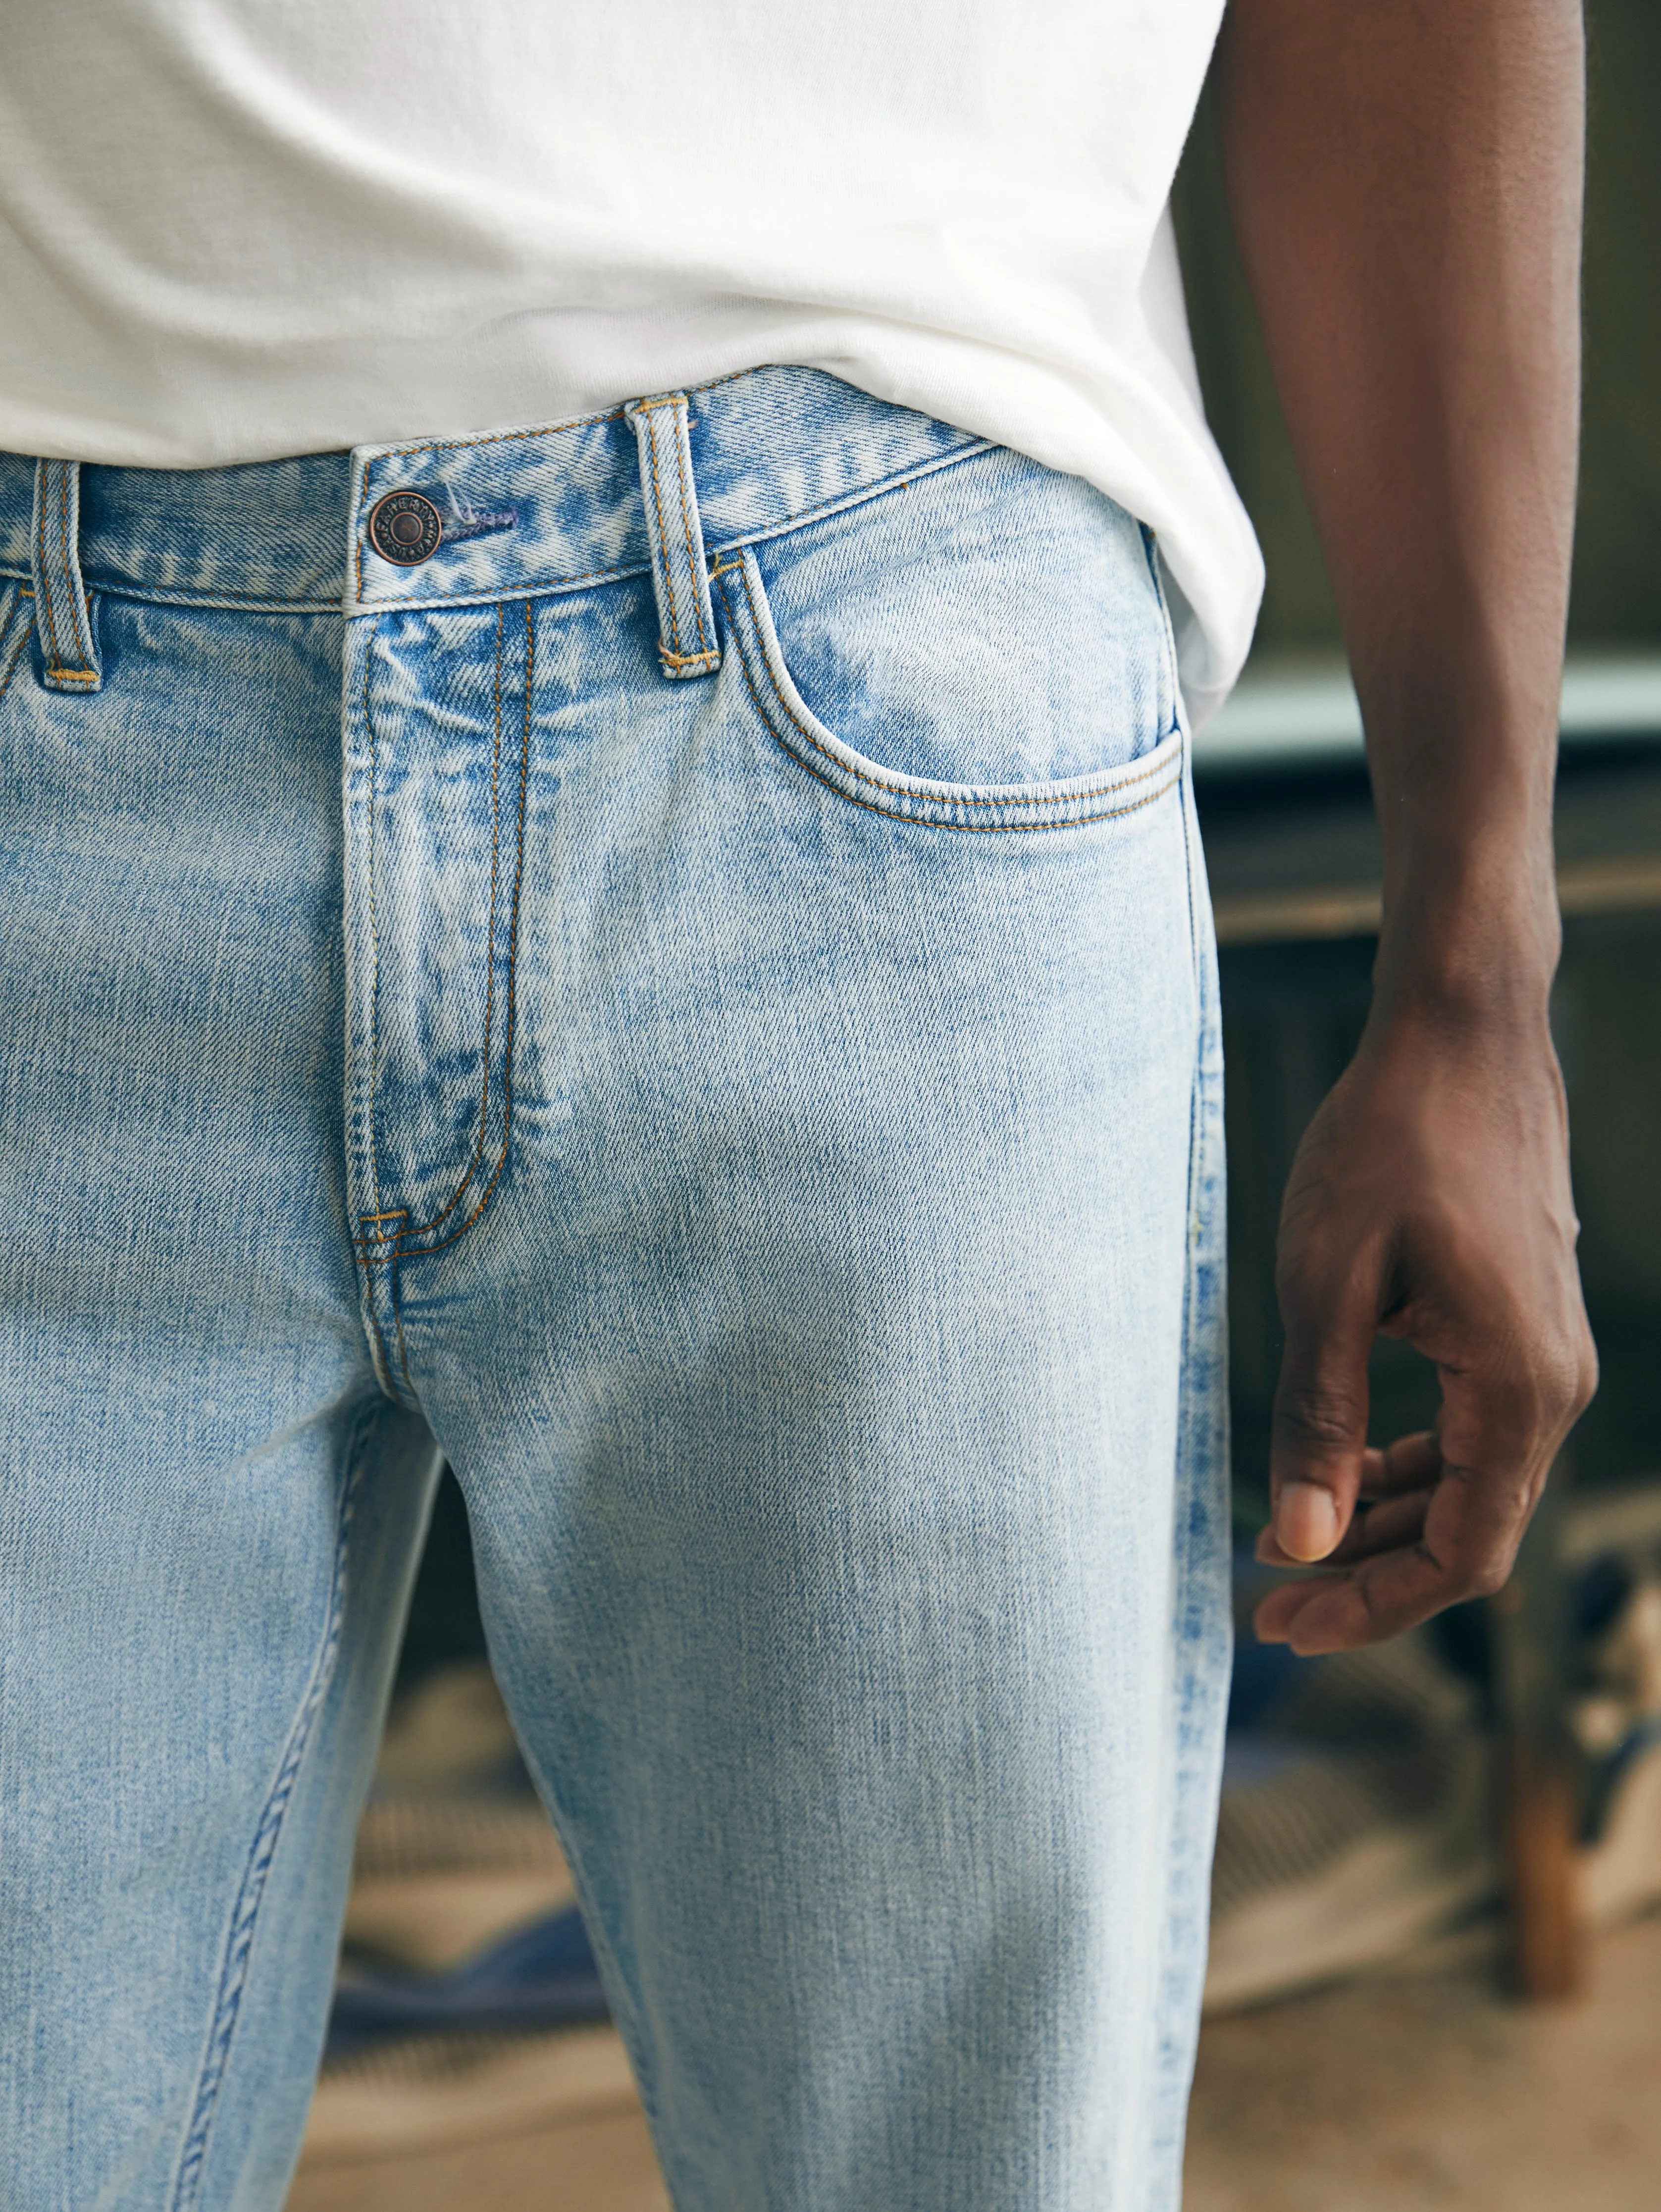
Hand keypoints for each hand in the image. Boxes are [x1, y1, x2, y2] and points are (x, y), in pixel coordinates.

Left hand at [1253, 997, 1596, 1653]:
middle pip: (1467, 1532)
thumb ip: (1319, 1421)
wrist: (1459, 1036)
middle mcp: (1552, 1386)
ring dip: (1380, 1519)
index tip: (1281, 1623)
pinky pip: (1469, 1428)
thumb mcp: (1327, 1285)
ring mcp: (1543, 1355)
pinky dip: (1405, 1461)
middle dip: (1365, 1573)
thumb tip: (1300, 1544)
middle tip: (1264, 1600)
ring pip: (1467, 1483)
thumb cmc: (1388, 1142)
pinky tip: (1339, 1466)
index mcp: (1519, 1388)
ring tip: (1284, 1540)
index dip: (1370, 1606)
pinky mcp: (1519, 1325)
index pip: (1459, 1557)